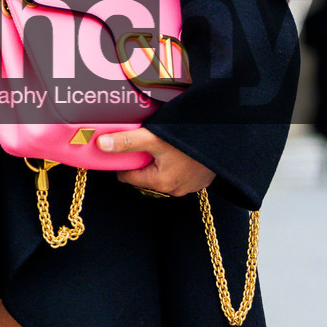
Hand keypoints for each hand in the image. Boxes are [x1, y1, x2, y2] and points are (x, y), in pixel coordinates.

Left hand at [96, 127, 214, 198]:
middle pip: (145, 174)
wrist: (226, 137)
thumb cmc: (191, 139)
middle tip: (148, 140)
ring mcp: (189, 186)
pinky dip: (176, 162)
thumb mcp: (155, 138)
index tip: (127, 145)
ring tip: (165, 143)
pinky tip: (180, 148)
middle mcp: (174, 189)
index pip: (127, 176)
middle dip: (143, 159)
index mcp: (160, 182)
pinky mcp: (201, 180)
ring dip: (160, 160)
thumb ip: (127, 142)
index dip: (124, 160)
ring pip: (162, 173)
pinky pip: (179, 172)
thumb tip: (100, 144)